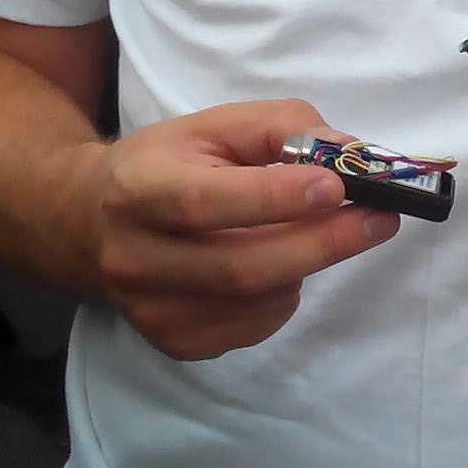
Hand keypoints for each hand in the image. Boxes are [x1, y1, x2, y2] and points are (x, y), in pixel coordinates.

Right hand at [77, 99, 400, 359]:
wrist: (87, 223)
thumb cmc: (165, 165)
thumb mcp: (213, 125)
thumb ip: (281, 127)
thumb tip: (348, 155)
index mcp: (138, 191)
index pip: (206, 203)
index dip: (274, 198)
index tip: (337, 186)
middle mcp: (136, 259)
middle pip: (241, 266)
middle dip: (323, 243)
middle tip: (381, 219)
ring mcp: (153, 311)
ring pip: (257, 299)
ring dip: (308, 264)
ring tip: (324, 231)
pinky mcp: (176, 342)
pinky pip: (255, 324)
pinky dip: (286, 293)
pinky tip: (280, 263)